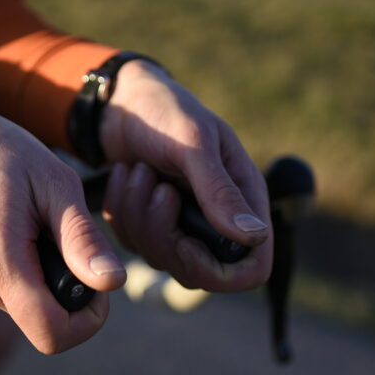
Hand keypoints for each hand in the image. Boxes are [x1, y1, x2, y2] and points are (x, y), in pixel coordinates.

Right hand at [0, 81, 126, 353]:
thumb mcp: (54, 183)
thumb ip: (81, 238)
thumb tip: (113, 281)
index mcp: (0, 263)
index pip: (52, 334)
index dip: (86, 321)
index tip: (96, 286)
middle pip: (38, 317)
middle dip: (62, 286)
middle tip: (60, 233)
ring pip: (19, 302)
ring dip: (38, 273)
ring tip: (29, 220)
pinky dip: (15, 266)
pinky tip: (7, 222)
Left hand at [98, 60, 271, 291]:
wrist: (122, 102)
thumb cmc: (166, 111)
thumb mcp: (194, 143)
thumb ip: (219, 190)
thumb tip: (253, 236)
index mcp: (245, 200)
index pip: (252, 268)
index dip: (221, 273)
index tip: (186, 244)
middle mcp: (217, 221)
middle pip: (197, 272)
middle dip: (164, 235)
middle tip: (156, 188)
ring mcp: (181, 226)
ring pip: (159, 258)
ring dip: (139, 215)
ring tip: (139, 170)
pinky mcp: (149, 224)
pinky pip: (131, 243)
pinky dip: (121, 210)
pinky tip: (125, 176)